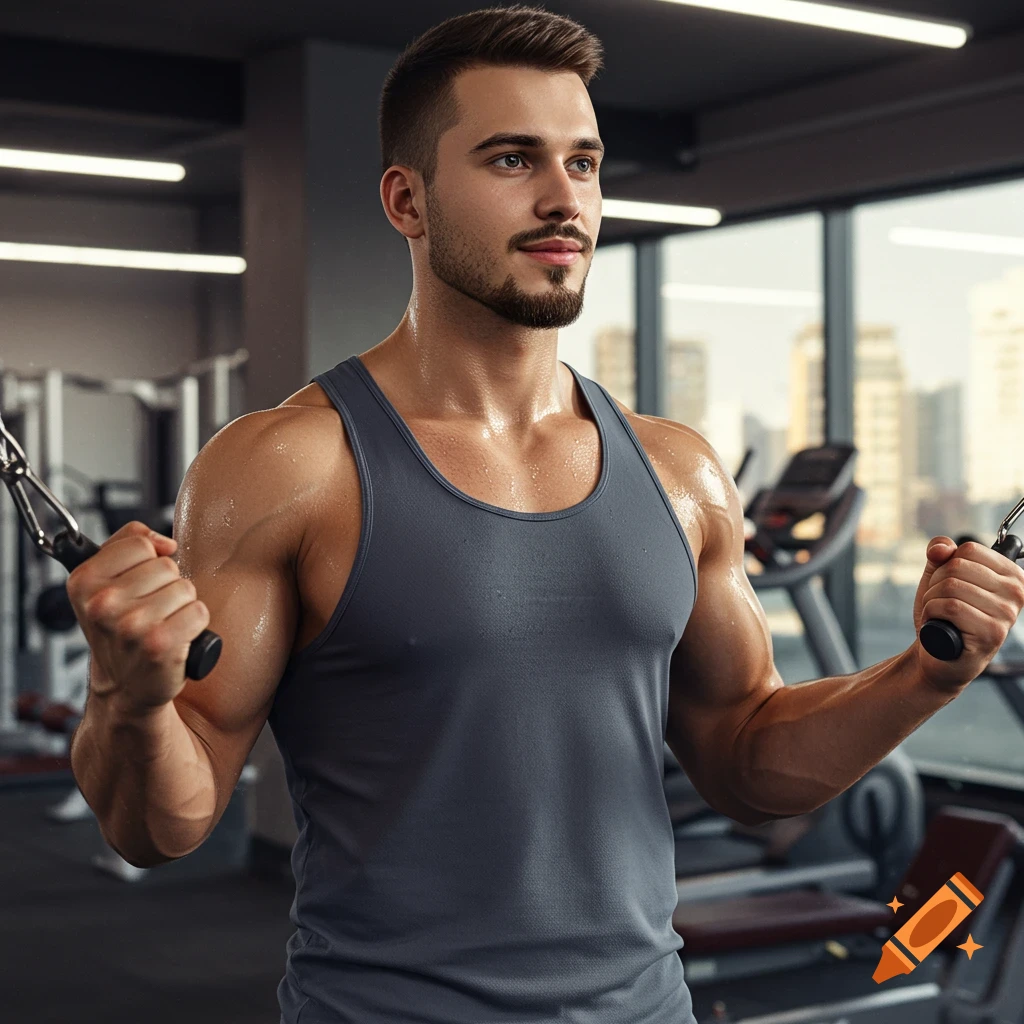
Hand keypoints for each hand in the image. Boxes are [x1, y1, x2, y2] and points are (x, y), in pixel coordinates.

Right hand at [65, 521, 210, 715]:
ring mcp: (130, 625)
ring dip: (181, 606)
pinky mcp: (158, 645)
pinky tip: (176, 639)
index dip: (147, 562)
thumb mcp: (107, 581)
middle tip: (150, 612)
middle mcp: (101, 604)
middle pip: (166, 566)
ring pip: (185, 588)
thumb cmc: (121, 629)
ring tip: (162, 625)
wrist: (125, 687)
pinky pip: (198, 611)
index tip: (139, 584)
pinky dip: (195, 625)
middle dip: (166, 586)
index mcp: (83, 581)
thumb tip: (165, 542)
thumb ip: (129, 543)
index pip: (139, 544)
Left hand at [913, 536, 1023, 690]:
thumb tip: (941, 548)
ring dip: (932, 601)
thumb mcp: (939, 575)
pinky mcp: (991, 633)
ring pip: (951, 586)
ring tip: (941, 616)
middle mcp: (1016, 593)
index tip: (951, 584)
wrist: (936, 652)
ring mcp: (1006, 614)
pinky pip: (949, 607)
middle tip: (942, 604)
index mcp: (1011, 575)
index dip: (947, 564)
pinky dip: (932, 614)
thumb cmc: (943, 614)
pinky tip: (941, 627)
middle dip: (936, 585)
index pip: (969, 549)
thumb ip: (941, 552)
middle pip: (957, 567)